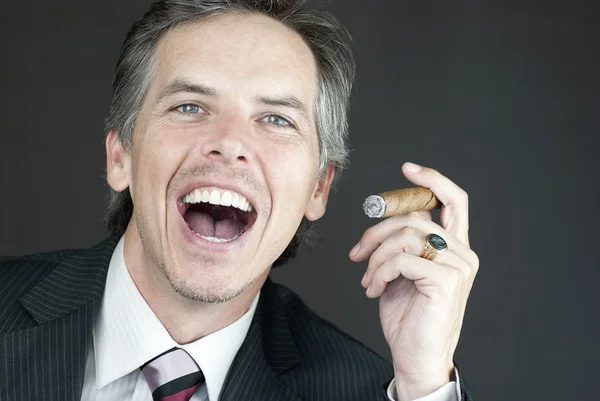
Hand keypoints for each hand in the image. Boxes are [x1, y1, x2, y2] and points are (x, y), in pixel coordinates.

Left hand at [349, 162, 478, 400]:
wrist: (415, 356)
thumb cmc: (408, 315)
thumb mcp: (403, 271)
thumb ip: (404, 243)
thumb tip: (388, 219)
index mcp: (455, 247)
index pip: (454, 201)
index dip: (432, 180)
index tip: (408, 168)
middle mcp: (462, 253)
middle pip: (414, 218)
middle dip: (376, 231)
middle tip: (357, 252)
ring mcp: (458, 267)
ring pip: (405, 237)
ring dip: (375, 257)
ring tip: (367, 278)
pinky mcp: (446, 282)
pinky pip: (402, 260)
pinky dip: (379, 272)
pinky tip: (373, 289)